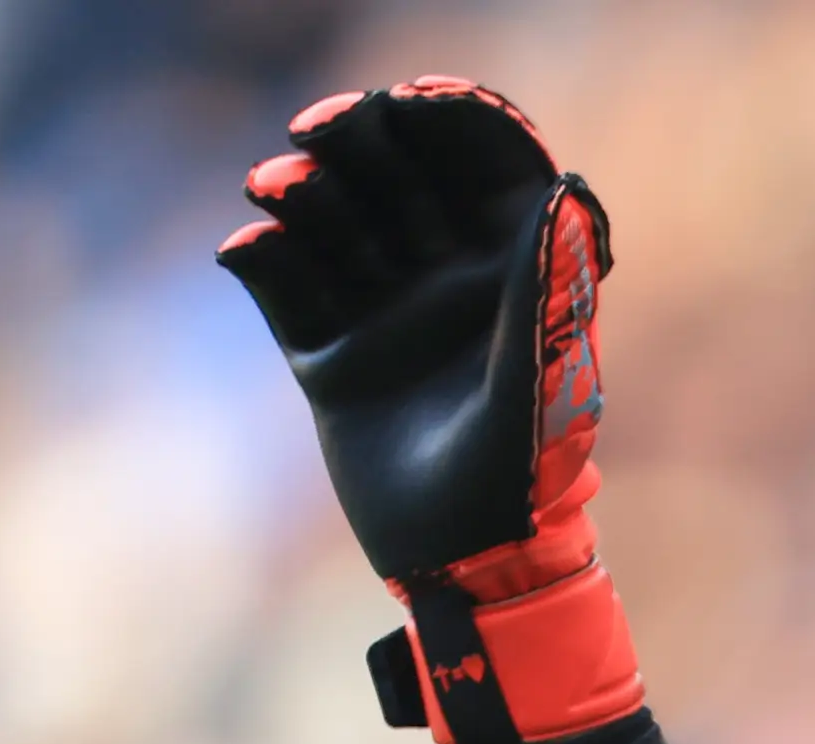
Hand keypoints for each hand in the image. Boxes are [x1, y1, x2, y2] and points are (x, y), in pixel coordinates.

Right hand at [217, 80, 640, 743]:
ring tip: (279, 185)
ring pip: (330, 222)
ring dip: (302, 193)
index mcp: (508, 273)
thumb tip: (566, 191)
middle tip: (320, 131)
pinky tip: (248, 247)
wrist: (463, 570)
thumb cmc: (522, 483)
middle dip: (357, 143)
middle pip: (393, 178)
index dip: (450, 123)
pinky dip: (262, 258)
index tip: (409, 100)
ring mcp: (381, 316)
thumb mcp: (532, 382)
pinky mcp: (325, 358)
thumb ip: (541, 291)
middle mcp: (442, 283)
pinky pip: (282, 287)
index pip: (479, 167)